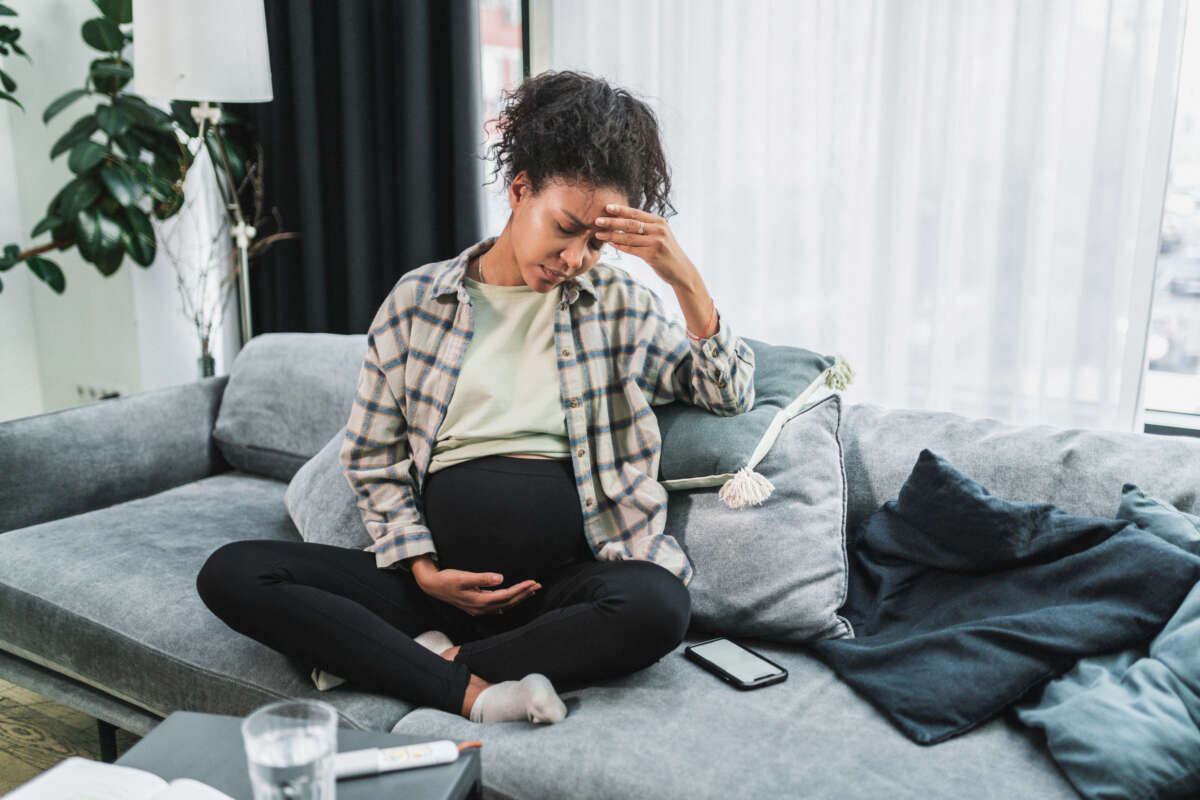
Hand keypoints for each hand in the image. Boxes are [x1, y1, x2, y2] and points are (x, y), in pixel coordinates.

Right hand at [414, 566, 541, 616]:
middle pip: (508, 602)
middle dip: (524, 594)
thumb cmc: (447, 579)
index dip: (520, 589)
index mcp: (479, 601)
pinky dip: (509, 600)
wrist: (432, 586)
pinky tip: (513, 598)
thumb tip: (500, 578)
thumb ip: (481, 578)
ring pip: (504, 605)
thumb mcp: (463, 577)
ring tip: (531, 590)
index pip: (506, 596)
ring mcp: (479, 609)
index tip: (532, 582)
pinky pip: (498, 605)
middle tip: (538, 585)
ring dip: (518, 597)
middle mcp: (481, 608)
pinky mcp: (477, 606)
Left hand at [593, 203, 696, 287]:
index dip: (621, 210)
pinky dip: (619, 246)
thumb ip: (646, 227)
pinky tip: (610, 243)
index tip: (606, 207)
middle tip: (597, 220)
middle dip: (612, 221)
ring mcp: (656, 242)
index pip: (636, 213)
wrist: (681, 271)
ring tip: (598, 233)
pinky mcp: (653, 254)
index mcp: (659, 222)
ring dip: (611, 235)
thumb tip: (625, 220)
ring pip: (629, 237)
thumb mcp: (660, 235)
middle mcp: (659, 229)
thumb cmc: (667, 253)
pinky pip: (631, 249)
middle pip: (631, 223)